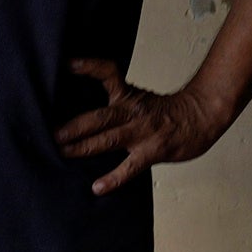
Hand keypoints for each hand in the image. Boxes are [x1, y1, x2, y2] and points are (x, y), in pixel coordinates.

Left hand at [54, 59, 238, 193]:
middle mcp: (133, 111)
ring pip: (107, 139)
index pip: (108, 73)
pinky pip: (129, 167)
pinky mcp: (151, 151)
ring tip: (61, 154)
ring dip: (83, 147)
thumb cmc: (167, 112)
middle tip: (49, 134)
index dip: (88, 67)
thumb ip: (116, 105)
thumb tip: (85, 118)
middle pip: (98, 116)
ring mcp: (142, 132)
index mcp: (128, 96)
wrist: (202, 116)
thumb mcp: (140, 100)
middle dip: (72, 127)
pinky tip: (96, 188)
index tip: (67, 64)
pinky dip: (112, 178)